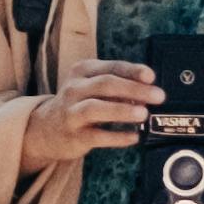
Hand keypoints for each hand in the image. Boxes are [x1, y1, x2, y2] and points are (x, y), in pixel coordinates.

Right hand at [22, 65, 159, 166]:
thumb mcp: (91, 86)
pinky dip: (117, 137)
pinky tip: (134, 137)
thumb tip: (148, 91)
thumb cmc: (78, 104)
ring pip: (96, 108)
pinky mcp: (73, 135)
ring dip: (122, 110)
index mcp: (82, 71)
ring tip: (143, 114)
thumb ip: (117, 86)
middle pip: (105, 84)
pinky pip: (97, 136)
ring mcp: (71, 112)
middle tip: (158, 96)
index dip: (132, 71)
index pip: (111, 67)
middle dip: (134, 89)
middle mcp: (74, 89)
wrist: (45, 129)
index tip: (151, 76)